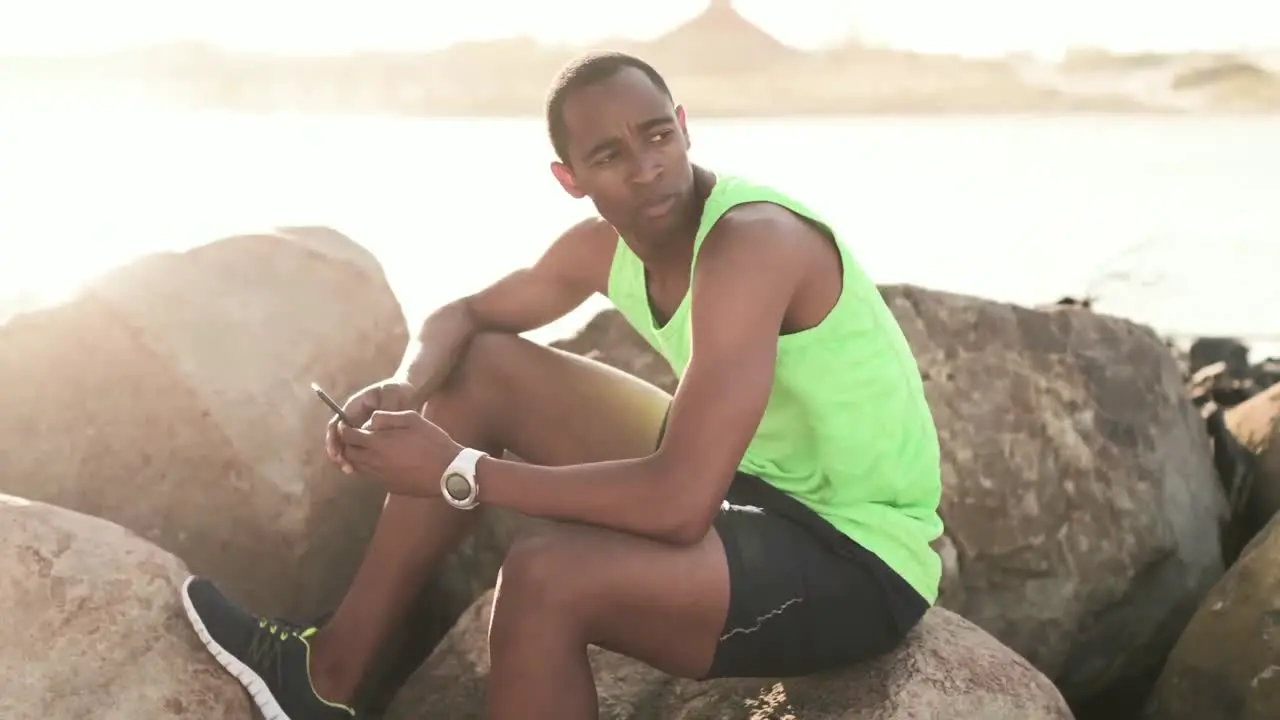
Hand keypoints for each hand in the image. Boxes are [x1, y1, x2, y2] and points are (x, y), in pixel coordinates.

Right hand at [325, 379, 418, 473]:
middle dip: (338, 453)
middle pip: (339, 438)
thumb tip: (369, 429)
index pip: (337, 425)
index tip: (337, 453)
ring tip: (351, 471)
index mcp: (353, 407)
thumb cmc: (396, 391)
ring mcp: (360, 427)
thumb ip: (381, 413)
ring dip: (347, 458)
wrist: (407, 391)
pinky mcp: (369, 436)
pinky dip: (359, 459)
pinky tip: (363, 468)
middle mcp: (353, 419)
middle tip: (345, 467)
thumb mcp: (390, 397)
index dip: (334, 440)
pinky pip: (360, 448)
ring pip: (348, 445)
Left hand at [339, 410, 461, 495]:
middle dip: (348, 444)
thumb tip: (370, 421)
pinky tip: (382, 462)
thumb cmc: (432, 442)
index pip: (349, 436)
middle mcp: (374, 461)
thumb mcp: (412, 420)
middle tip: (356, 437)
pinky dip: (370, 468)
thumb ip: (387, 417)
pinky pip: (371, 476)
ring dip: (358, 457)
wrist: (447, 472)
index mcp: (378, 443)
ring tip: (367, 449)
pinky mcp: (388, 486)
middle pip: (349, 453)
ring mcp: (380, 476)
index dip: (344, 429)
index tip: (347, 425)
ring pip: (358, 467)